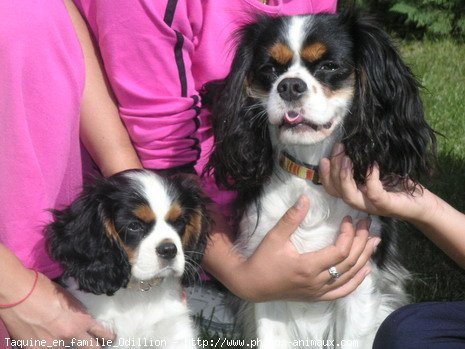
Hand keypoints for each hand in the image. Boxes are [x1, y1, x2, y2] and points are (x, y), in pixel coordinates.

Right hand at [0, 271, 113, 346]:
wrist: (19, 293)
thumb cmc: (44, 288)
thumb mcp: (69, 298)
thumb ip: (77, 312)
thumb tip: (80, 319)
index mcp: (81, 320)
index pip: (102, 333)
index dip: (108, 337)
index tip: (111, 338)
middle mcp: (70, 335)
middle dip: (96, 347)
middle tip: (98, 345)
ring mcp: (53, 345)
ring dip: (68, 344)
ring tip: (62, 334)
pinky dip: (48, 344)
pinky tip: (45, 337)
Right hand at [233, 196, 379, 301]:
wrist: (251, 284)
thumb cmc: (262, 260)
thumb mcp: (274, 237)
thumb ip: (291, 218)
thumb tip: (305, 198)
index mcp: (309, 267)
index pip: (340, 251)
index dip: (349, 234)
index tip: (349, 219)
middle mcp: (318, 282)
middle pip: (349, 263)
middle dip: (361, 242)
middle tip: (368, 224)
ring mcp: (319, 291)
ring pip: (349, 277)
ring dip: (364, 259)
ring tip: (374, 242)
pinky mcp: (317, 296)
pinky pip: (342, 292)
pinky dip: (356, 282)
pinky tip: (365, 271)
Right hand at [319, 143, 435, 220]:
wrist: (424, 204)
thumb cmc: (401, 187)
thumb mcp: (378, 173)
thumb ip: (364, 165)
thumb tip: (352, 145)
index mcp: (356, 194)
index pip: (332, 189)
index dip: (324, 175)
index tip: (325, 158)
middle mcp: (361, 202)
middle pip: (336, 191)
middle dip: (333, 169)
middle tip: (339, 148)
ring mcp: (372, 206)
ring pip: (349, 196)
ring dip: (344, 176)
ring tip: (348, 158)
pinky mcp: (386, 205)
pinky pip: (373, 193)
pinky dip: (371, 177)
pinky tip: (373, 164)